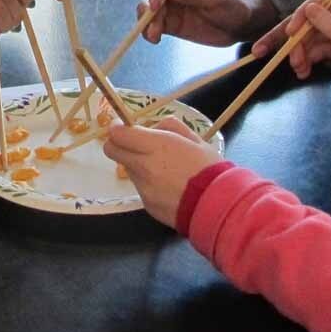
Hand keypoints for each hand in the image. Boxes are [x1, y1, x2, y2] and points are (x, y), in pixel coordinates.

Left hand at [103, 118, 221, 227]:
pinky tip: (168, 186)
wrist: (218, 205)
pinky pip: (140, 187)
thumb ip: (169, 126)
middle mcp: (144, 166)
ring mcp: (143, 187)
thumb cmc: (209, 167)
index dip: (117, 128)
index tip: (123, 126)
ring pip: (128, 169)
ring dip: (136, 164)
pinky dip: (148, 183)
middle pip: (112, 151)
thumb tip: (151, 127)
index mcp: (156, 145)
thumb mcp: (194, 138)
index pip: (118, 134)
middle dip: (118, 144)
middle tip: (133, 144)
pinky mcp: (146, 204)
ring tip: (162, 168)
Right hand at [138, 0, 278, 45]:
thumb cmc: (233, 6)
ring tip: (154, 36)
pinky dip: (150, 33)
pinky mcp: (173, 26)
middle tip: (153, 25)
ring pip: (149, 14)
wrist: (240, 27)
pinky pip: (155, 27)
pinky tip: (155, 39)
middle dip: (148, 10)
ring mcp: (172, 9)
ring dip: (147, 24)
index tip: (156, 3)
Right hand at [283, 0, 330, 108]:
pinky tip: (304, 72)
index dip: (304, 13)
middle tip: (290, 59)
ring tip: (299, 70)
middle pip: (315, 20)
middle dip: (298, 38)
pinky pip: (319, 49)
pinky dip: (309, 59)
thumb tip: (309, 8)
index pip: (323, 0)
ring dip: (302, 51)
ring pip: (314, 36)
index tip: (291, 33)